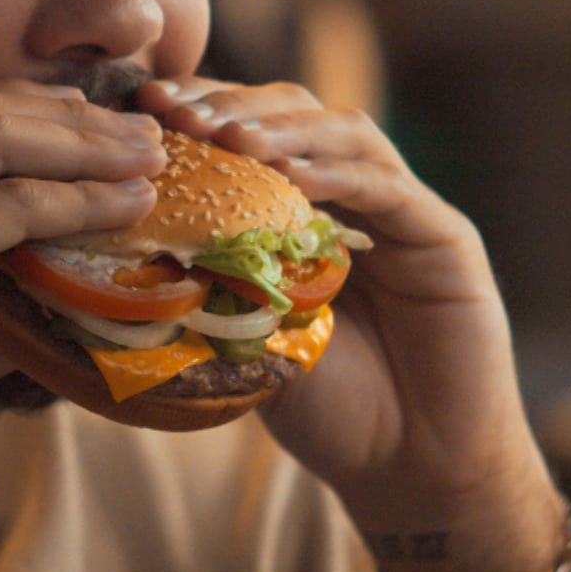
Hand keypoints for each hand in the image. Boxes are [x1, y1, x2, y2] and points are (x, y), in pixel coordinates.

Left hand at [135, 77, 570, 571]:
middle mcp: (354, 194)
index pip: (249, 131)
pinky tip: (292, 176)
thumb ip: (211, 280)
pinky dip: (338, 173)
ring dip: (283, 128)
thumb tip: (125, 237)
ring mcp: (403, 209)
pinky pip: (388, 186)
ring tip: (230, 137)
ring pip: (343, 132)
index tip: (141, 110)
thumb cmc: (329, 408)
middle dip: (232, 104)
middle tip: (179, 113)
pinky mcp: (445, 235)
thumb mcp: (249, 336)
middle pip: (294, 112)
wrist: (412, 468)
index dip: (198, 111)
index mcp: (302, 208)